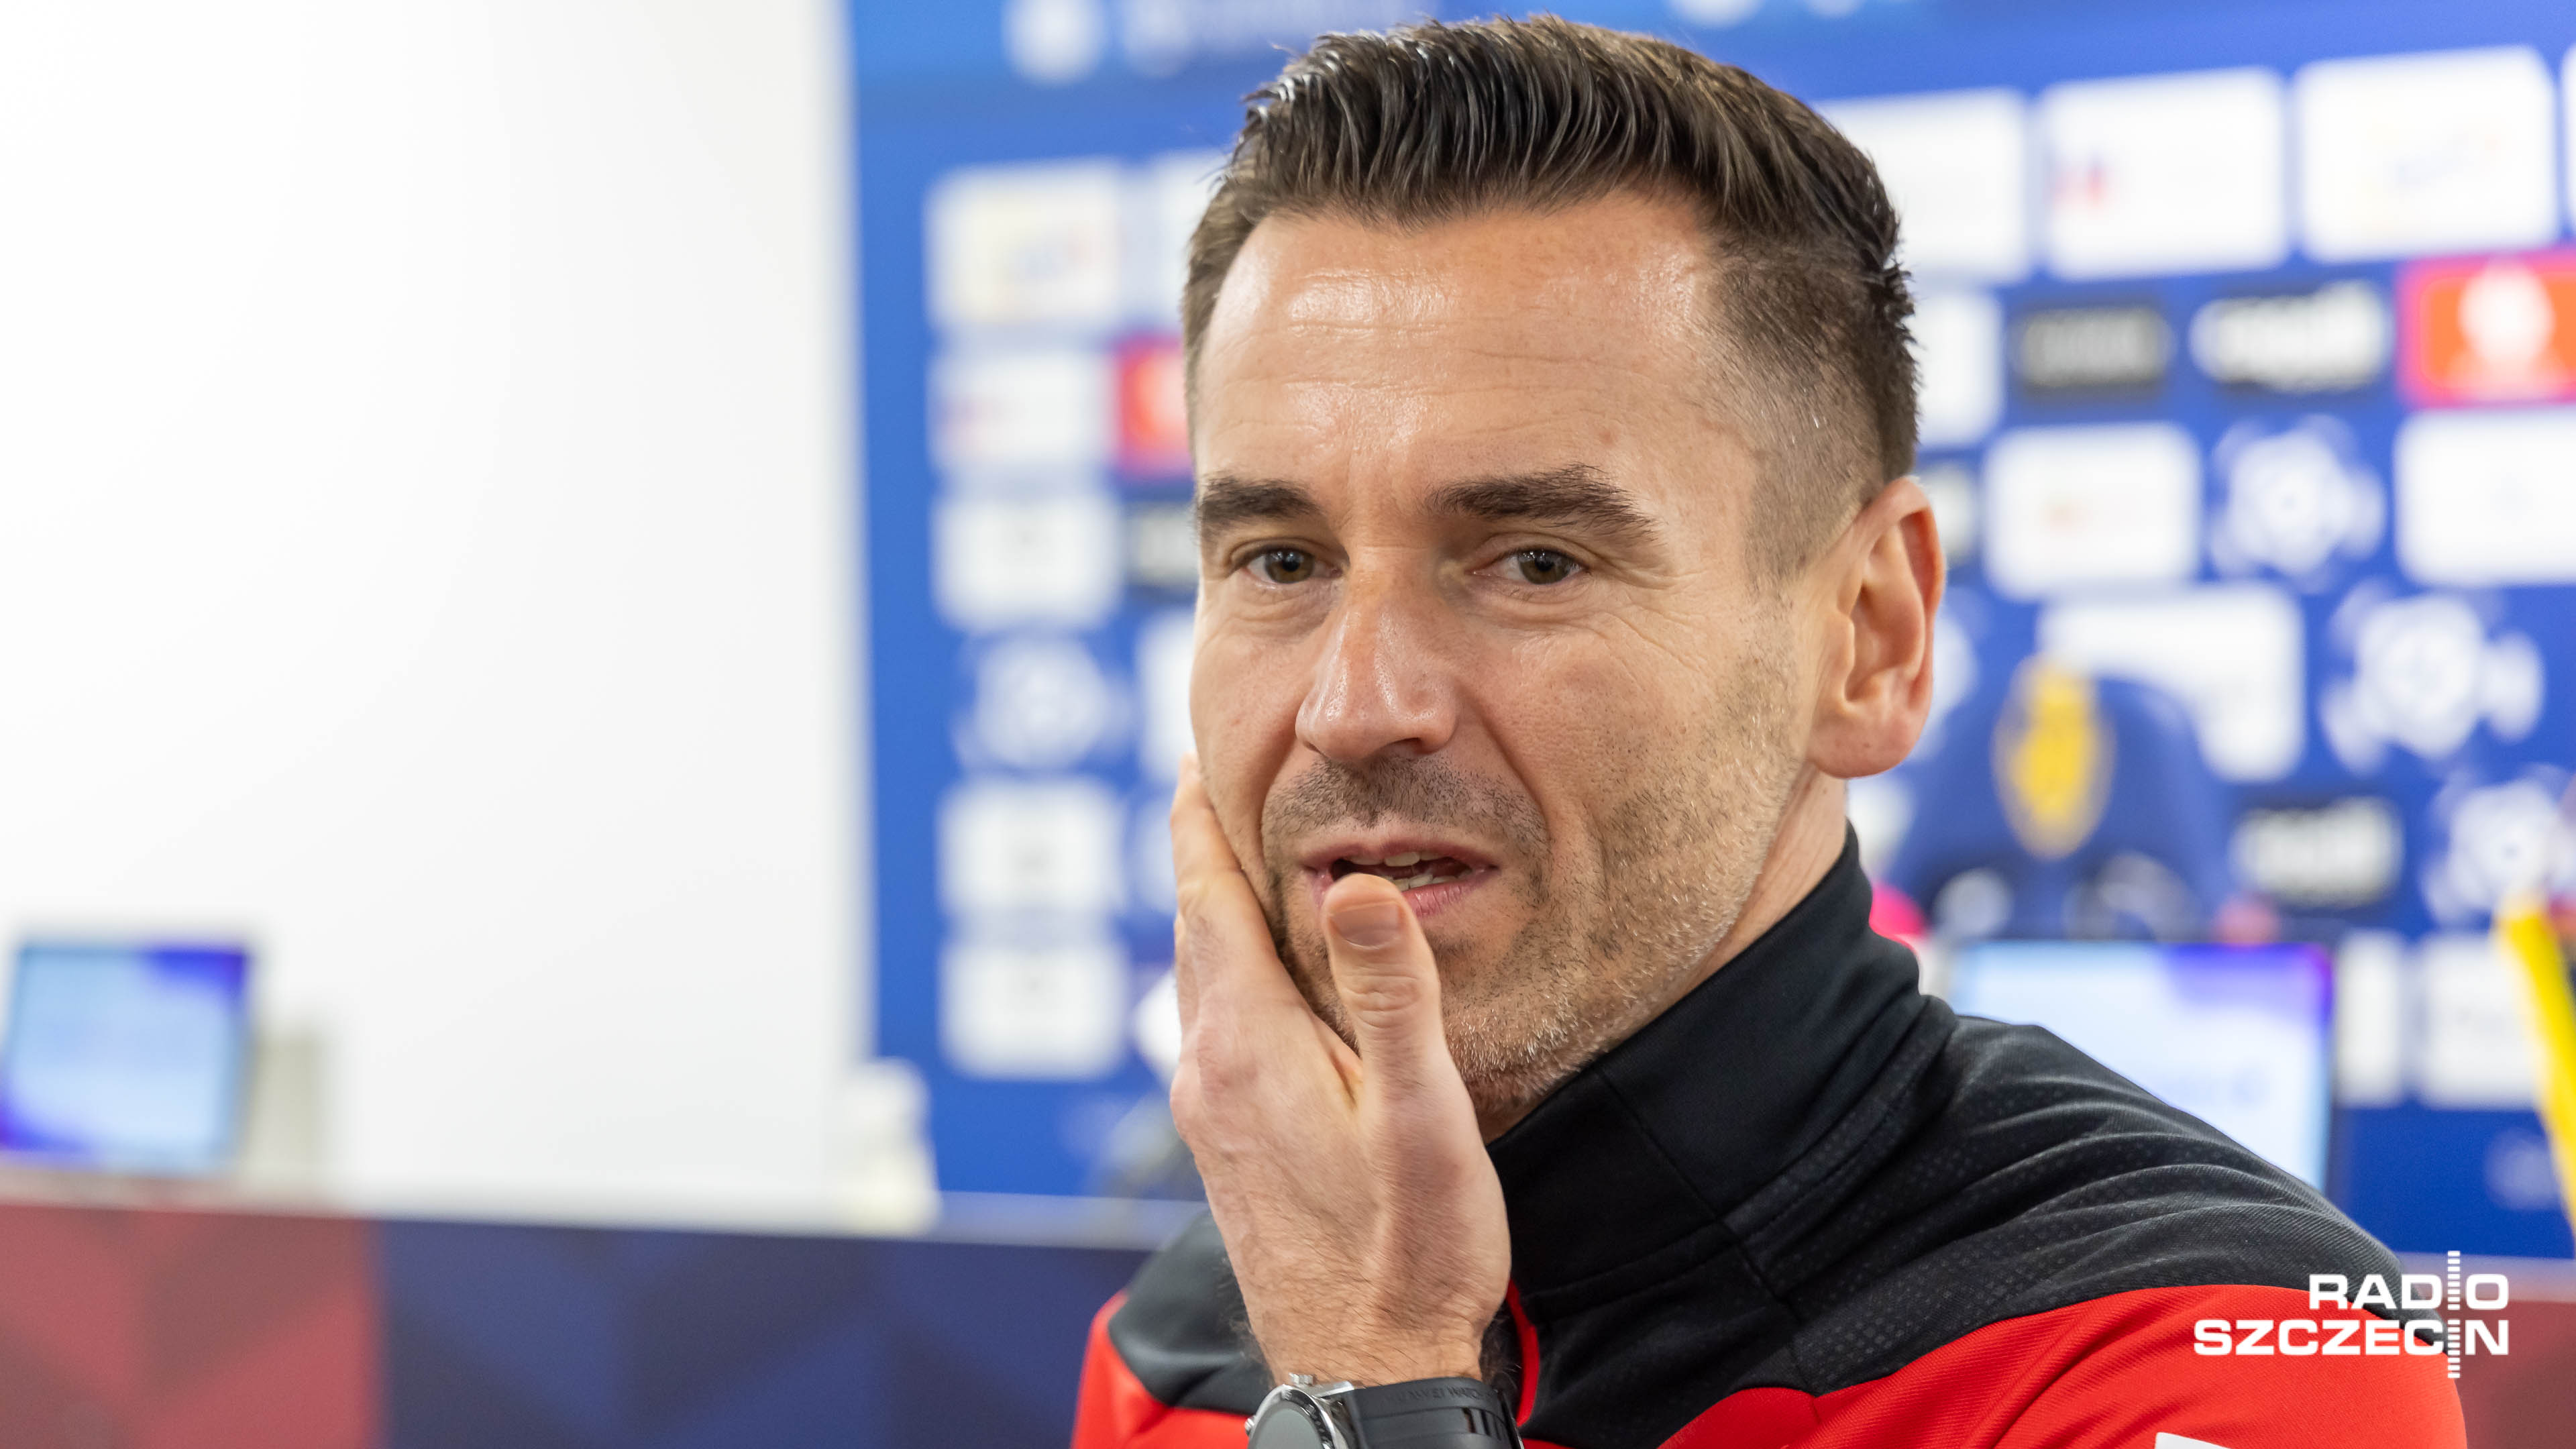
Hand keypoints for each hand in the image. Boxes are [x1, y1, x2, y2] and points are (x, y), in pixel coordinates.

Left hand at [1167, 755, 1510, 1385]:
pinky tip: (1255, 984)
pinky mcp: (1224, 1148)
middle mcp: (1209, 1072)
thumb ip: (1391, 993)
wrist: (1366, 1368)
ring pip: (1197, 984)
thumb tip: (1354, 882)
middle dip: (1199, 854)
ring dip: (1208, 917)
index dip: (1198, 822)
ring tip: (1229, 864)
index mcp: (1250, 1046)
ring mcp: (1208, 1115)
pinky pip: (1210, 1030)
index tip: (1191, 755)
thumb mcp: (1421, 1113)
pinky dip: (1224, 976)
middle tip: (1206, 783)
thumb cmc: (1410, 1248)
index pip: (1206, 900)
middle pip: (1191, 933)